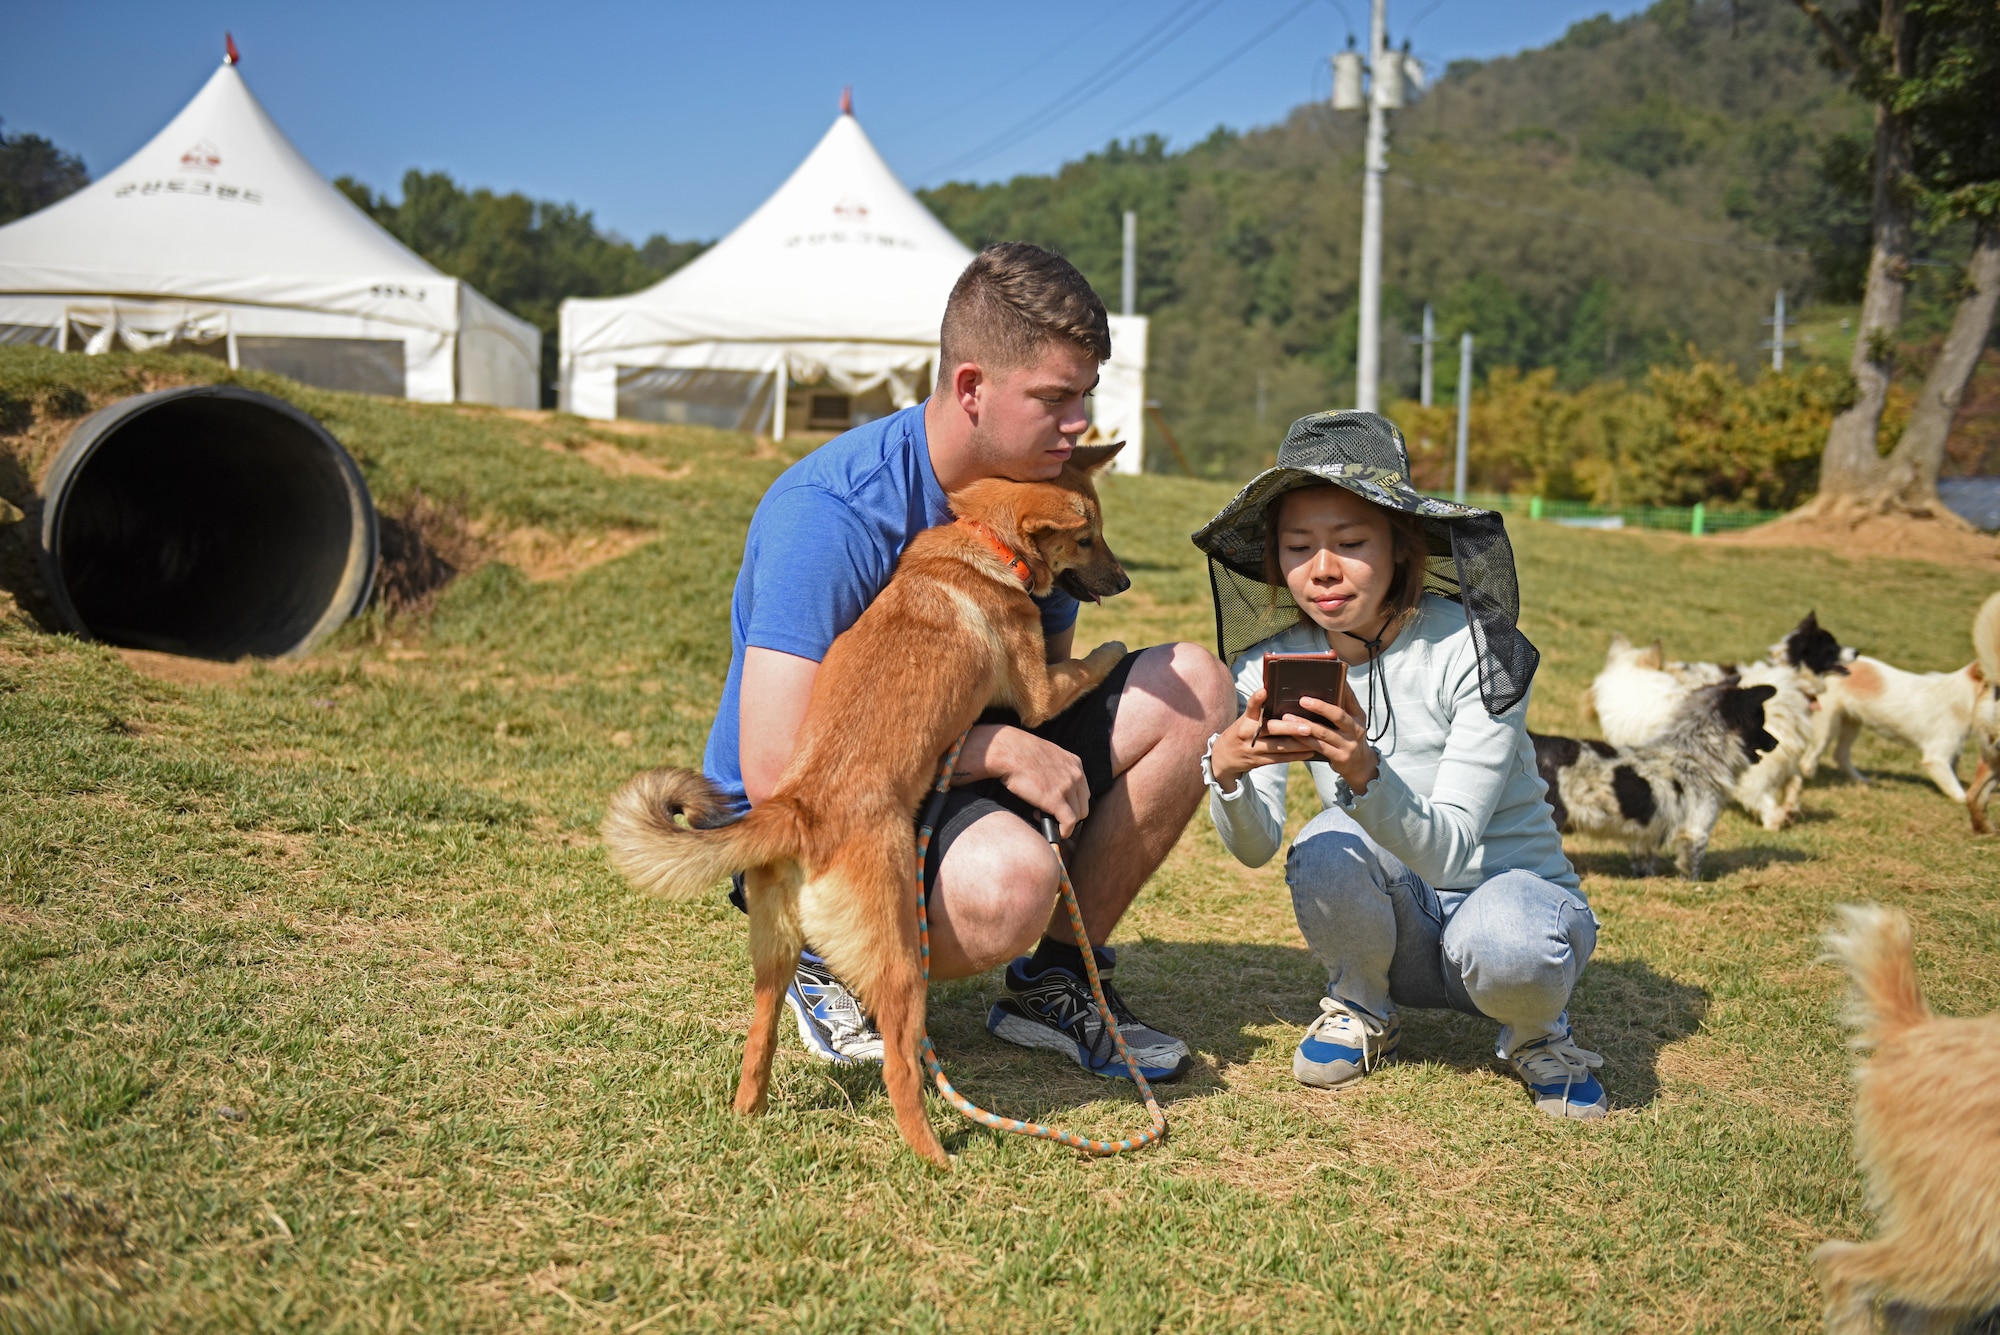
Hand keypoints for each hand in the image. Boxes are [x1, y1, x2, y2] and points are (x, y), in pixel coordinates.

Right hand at [956, 724, 1090, 836]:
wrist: (1008, 751)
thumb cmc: (1019, 752)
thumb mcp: (1047, 755)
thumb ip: (1056, 769)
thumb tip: (1052, 785)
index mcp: (1074, 763)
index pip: (1083, 791)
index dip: (1071, 802)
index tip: (1058, 806)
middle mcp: (1075, 774)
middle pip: (1083, 805)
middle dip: (1069, 814)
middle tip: (1051, 815)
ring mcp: (1068, 787)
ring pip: (1078, 815)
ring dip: (1063, 823)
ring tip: (1045, 819)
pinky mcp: (1056, 800)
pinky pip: (1069, 822)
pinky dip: (1065, 831)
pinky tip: (1056, 833)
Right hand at [1209, 684, 1378, 794]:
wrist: (1222, 757)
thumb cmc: (1240, 732)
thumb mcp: (1244, 720)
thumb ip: (1259, 711)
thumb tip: (1280, 696)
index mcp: (1245, 720)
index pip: (1250, 707)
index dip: (1257, 700)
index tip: (1264, 691)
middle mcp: (1248, 734)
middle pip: (1270, 729)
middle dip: (1290, 728)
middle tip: (1307, 727)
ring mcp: (1253, 749)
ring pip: (1279, 747)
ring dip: (1298, 744)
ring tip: (1315, 740)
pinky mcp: (1259, 761)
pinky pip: (1280, 759)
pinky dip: (1296, 756)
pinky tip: (1309, 752)